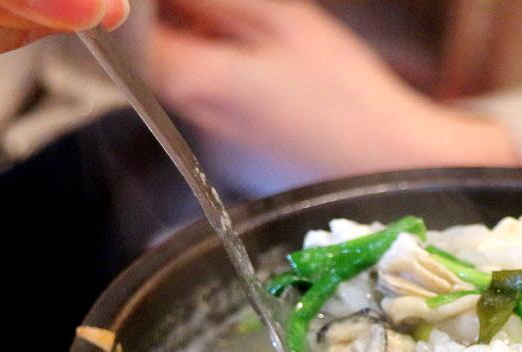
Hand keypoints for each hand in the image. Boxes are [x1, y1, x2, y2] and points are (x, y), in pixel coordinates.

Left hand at [149, 0, 518, 184]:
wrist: (392, 166)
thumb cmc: (347, 94)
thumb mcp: (284, 20)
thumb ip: (213, 2)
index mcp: (194, 80)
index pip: (129, 34)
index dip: (143, 7)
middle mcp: (193, 121)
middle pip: (158, 60)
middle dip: (179, 26)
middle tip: (225, 14)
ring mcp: (215, 148)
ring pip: (191, 86)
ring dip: (210, 58)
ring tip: (266, 50)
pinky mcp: (241, 164)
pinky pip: (220, 115)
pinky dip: (236, 91)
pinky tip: (280, 86)